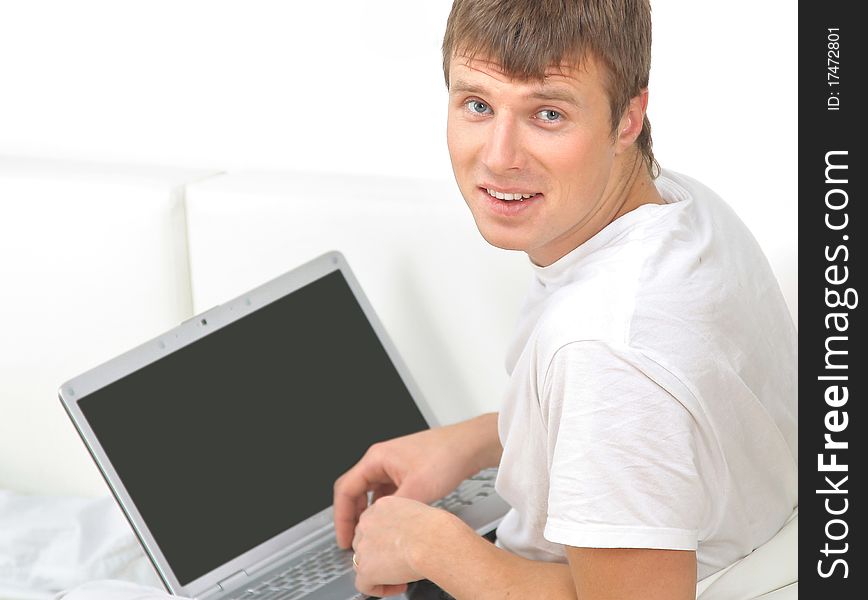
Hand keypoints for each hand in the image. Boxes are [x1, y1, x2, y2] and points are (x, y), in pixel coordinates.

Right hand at [333, 413, 499, 548]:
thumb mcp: (418, 489)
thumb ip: (394, 511)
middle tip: (353, 540)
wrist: (469, 446)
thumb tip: (381, 529)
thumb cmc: (446, 456)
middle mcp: (381, 460)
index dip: (341, 517)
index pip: (345, 490)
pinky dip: (384, 508)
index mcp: (376, 458)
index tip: (343, 538)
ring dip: (368, 513)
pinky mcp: (405, 471)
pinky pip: (386, 492)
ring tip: (371, 534)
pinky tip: (392, 522)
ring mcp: (393, 465)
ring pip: (370, 493)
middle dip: (352, 517)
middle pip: (354, 491)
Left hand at [351, 496, 451, 597]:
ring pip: (363, 563)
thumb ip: (406, 520)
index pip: (373, 524)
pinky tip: (398, 586)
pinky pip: (364, 585)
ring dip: (380, 571)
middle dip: (379, 554)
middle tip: (398, 561)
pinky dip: (380, 588)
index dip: (384, 538)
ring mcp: (363, 546)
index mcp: (381, 506)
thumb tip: (409, 534)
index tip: (397, 545)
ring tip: (401, 575)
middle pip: (364, 542)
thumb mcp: (418, 510)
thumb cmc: (435, 528)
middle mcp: (368, 523)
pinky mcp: (366, 569)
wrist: (432, 540)